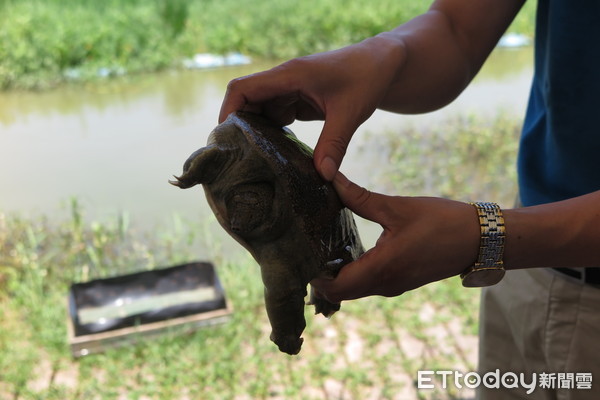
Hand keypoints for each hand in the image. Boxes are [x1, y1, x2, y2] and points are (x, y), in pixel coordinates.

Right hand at [219, 36, 405, 180]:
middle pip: (246, 102)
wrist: (384, 64)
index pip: (242, 88)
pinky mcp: (300, 100)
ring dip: (258, 134)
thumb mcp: (350, 113)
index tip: (226, 140)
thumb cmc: (367, 78)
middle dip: (240, 128)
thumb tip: (322, 177)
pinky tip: (277, 155)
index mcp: (290, 75)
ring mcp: (291, 90)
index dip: (228, 112)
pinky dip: (275, 134)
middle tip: (238, 160)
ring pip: (262, 112)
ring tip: (255, 163)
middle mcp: (285, 81)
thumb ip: (334, 144)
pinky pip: (278, 117)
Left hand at [311, 172, 480, 302]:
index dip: (313, 275)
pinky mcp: (400, 281)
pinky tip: (345, 248)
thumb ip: (360, 198)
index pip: (334, 287)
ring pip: (353, 289)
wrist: (480, 239)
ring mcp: (393, 286)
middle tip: (306, 246)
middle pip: (339, 292)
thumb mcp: (397, 208)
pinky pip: (367, 284)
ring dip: (335, 274)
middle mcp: (385, 285)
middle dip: (319, 275)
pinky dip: (351, 272)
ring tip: (320, 244)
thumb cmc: (442, 222)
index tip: (300, 252)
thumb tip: (331, 180)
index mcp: (382, 269)